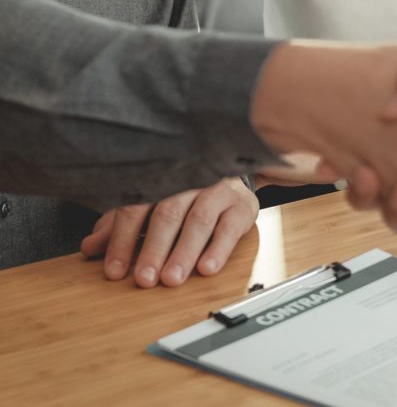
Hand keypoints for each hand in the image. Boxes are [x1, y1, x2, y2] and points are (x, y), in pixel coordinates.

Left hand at [80, 177, 257, 287]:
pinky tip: (206, 267)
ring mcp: (216, 192)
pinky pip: (229, 227)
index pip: (135, 210)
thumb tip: (89, 246)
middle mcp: (188, 184)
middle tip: (144, 279)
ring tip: (172, 278)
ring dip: (184, 252)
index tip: (114, 271)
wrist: (233, 183)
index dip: (122, 241)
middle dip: (154, 249)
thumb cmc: (187, 198)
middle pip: (167, 214)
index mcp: (160, 183)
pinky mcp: (241, 205)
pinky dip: (217, 249)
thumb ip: (121, 226)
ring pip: (198, 220)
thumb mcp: (150, 209)